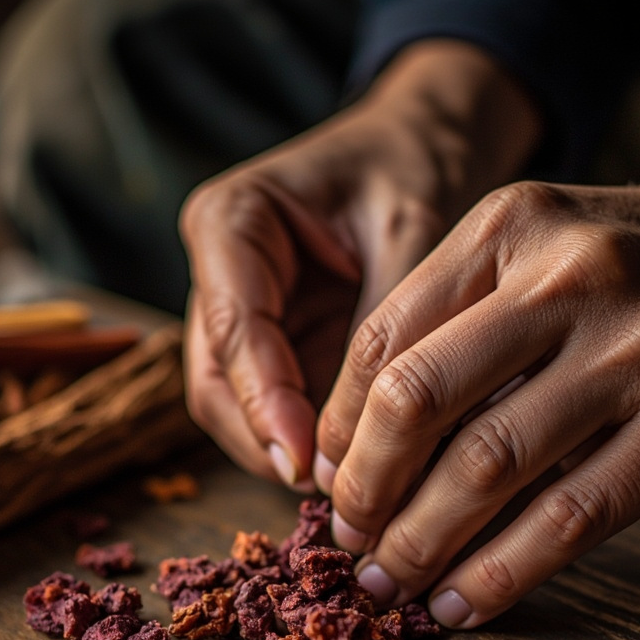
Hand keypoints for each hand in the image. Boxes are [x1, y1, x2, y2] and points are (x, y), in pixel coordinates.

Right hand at [179, 41, 539, 487]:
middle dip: (268, 442)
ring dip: (284, 452)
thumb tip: (363, 443)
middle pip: (216, 384)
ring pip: (236, 409)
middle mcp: (218, 273)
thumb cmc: (415, 170)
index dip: (263, 404)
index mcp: (230, 222)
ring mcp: (240, 315)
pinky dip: (305, 444)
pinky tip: (352, 466)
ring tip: (347, 486)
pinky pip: (273, 409)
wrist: (423, 149)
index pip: (233, 329)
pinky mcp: (271, 346)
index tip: (303, 463)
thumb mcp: (411, 234)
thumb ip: (380, 333)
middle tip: (333, 490)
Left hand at [316, 151, 639, 625]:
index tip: (325, 479)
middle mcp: (568, 280)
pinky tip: (458, 604)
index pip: (383, 340)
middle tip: (348, 538)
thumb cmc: (635, 274)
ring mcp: (635, 356)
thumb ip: (450, 329)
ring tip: (388, 583)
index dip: (339, 427)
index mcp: (508, 228)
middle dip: (366, 489)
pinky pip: (565, 522)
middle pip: (419, 401)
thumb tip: (354, 448)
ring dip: (420, 544)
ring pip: (487, 471)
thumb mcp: (535, 255)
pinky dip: (499, 575)